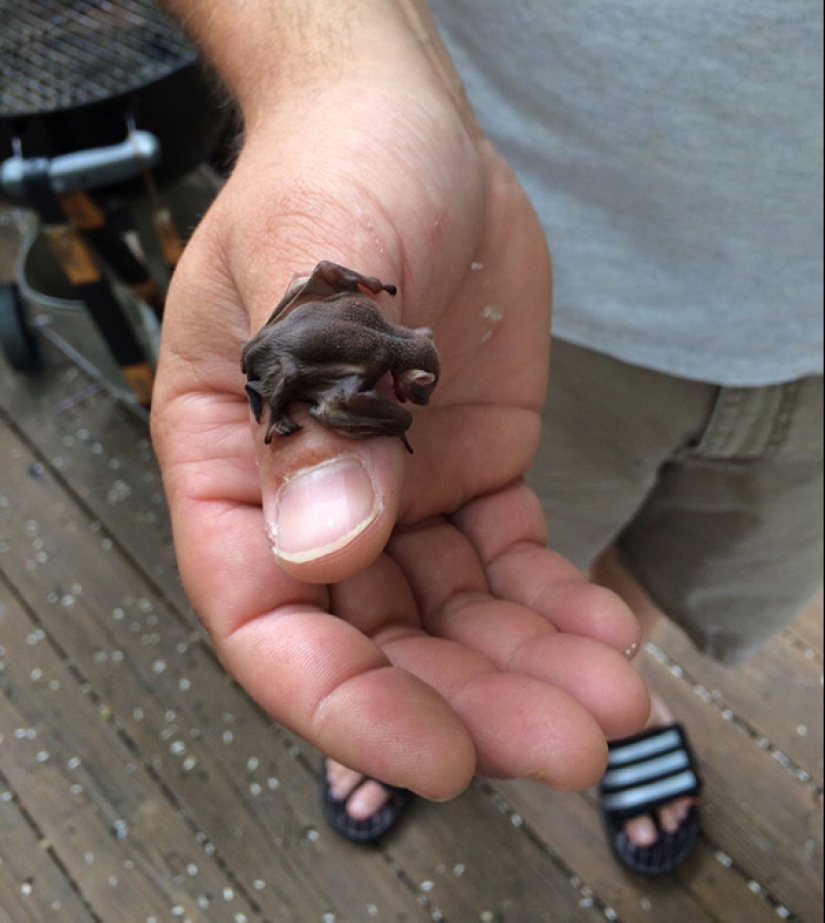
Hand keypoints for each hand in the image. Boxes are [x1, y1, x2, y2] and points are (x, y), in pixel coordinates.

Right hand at [151, 72, 647, 800]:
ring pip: (454, 617)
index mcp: (233, 463)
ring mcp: (395, 489)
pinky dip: (557, 604)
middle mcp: (310, 496)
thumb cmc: (332, 170)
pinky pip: (509, 561)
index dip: (343, 703)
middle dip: (472, 703)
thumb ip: (314, 401)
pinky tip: (606, 626)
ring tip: (612, 697)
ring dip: (530, 669)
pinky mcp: (469, 471)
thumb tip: (326, 545)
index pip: (265, 618)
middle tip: (573, 742)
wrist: (403, 128)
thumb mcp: (310, 260)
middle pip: (378, 640)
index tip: (436, 756)